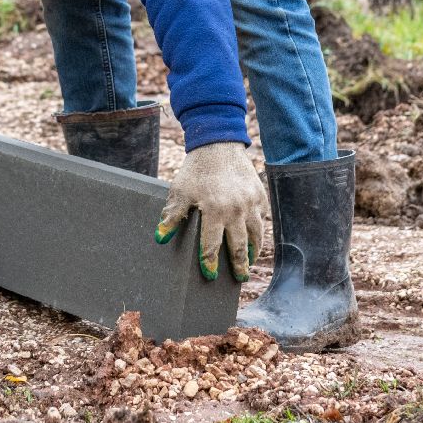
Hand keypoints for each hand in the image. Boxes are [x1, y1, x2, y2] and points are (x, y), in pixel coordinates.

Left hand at [154, 141, 266, 281]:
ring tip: (248, 262)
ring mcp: (251, 204)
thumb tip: (160, 239)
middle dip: (238, 265)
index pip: (212, 246)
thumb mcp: (180, 191)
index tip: (210, 275)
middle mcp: (237, 210)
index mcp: (215, 210)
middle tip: (239, 278)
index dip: (209, 263)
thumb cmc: (196, 170)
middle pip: (239, 247)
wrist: (218, 144)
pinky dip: (259, 233)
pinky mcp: (260, 197)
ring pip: (256, 236)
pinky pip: (262, 221)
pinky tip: (254, 240)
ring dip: (252, 252)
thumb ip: (171, 216)